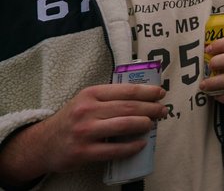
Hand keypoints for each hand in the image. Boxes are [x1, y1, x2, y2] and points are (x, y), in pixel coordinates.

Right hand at [0, 83, 166, 183]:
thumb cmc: (72, 120)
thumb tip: (144, 97)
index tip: (161, 93)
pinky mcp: (83, 152)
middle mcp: (87, 111)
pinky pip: (114, 149)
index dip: (147, 92)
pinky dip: (132, 147)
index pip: (126, 90)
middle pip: (129, 107)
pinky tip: (140, 144)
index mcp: (90, 94)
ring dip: (144, 125)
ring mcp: (84, 132)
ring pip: (124, 125)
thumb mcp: (85, 101)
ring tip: (152, 124)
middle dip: (151, 108)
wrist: (43, 144)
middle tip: (163, 111)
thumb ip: (109, 98)